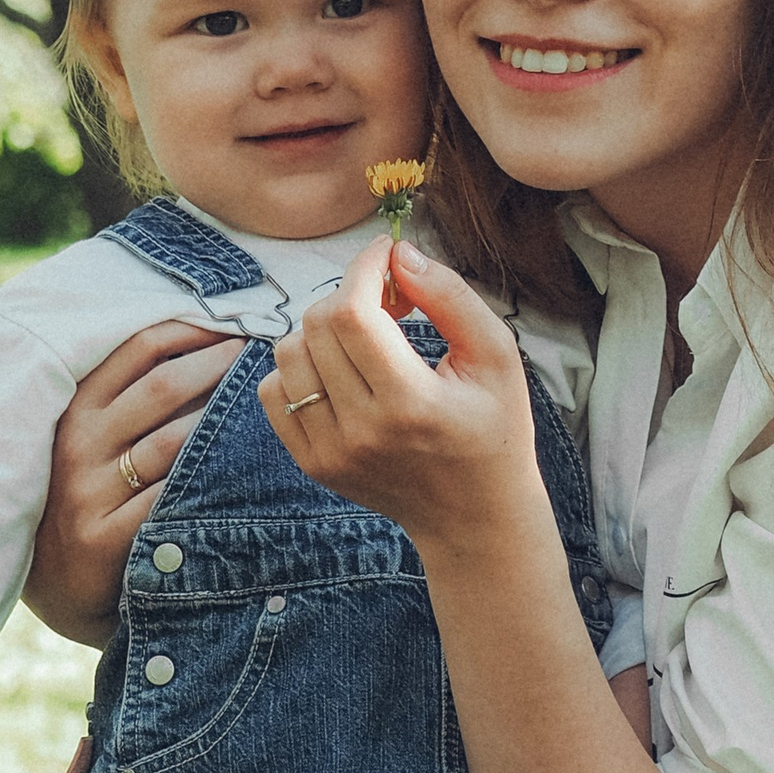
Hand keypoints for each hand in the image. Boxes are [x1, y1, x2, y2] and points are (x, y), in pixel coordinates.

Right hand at [23, 320, 240, 647]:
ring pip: (170, 441)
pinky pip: (168, 499)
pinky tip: (242, 467)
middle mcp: (78, 444)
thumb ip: (129, 397)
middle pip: (161, 388)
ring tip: (260, 402)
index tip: (237, 321)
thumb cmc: (88, 494)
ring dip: (221, 418)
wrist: (57, 581)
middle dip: (217, 363)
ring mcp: (90, 492)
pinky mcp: (105, 538)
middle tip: (262, 351)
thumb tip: (204, 341)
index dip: (192, 331)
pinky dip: (207, 480)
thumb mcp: (90, 440)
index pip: (137, 351)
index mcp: (76, 409)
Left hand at [261, 240, 547, 560]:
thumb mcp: (497, 358)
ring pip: (288, 354)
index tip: (384, 255)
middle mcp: (360, 431)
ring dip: (322, 330)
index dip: (362, 269)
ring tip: (365, 339)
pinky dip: (301, 368)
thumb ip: (451, 297)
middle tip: (388, 302)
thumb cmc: (494, 431)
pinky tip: (342, 373)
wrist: (475, 518)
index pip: (352, 313)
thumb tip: (399, 254)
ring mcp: (329, 451)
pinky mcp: (312, 463)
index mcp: (410, 404)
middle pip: (317, 327)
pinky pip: (276, 391)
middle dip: (349, 296)